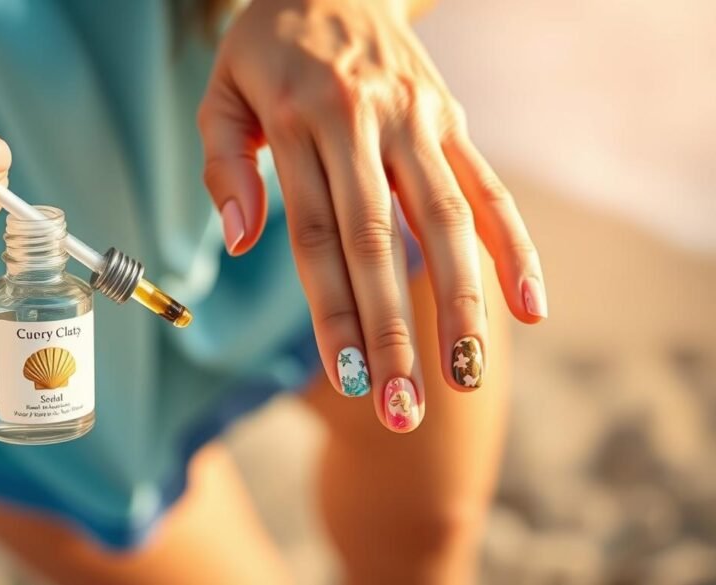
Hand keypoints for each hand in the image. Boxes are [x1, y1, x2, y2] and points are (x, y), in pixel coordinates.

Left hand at [198, 0, 546, 430]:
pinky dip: (513, 246)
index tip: (350, 379)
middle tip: (402, 410)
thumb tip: (243, 241)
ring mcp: (416, 121)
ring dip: (461, 304)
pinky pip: (489, 187)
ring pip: (446, 221)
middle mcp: (363, 124)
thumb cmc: (266, 48)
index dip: (335, 313)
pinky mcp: (451, 118)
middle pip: (381, 242)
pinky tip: (529, 308)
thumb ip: (224, 167)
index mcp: (298, 123)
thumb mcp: (222, 93)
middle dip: (393, 331)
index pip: (318, 237)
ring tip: (466, 377)